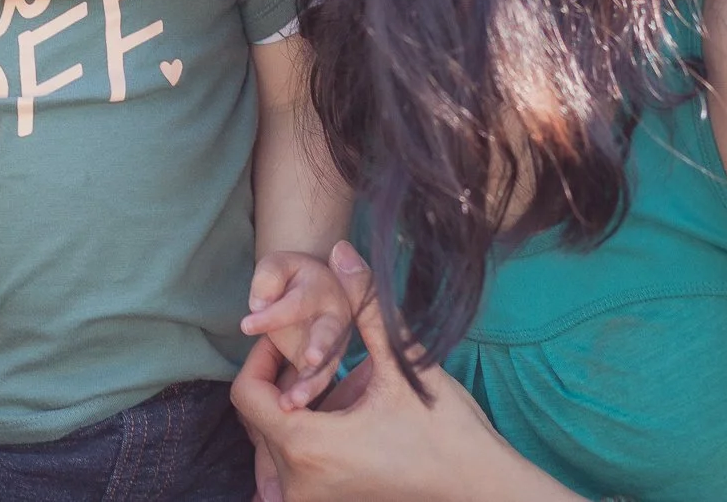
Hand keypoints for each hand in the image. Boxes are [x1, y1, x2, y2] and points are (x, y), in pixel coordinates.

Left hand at [233, 244, 579, 501]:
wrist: (480, 487)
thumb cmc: (447, 430)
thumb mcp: (404, 364)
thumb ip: (367, 305)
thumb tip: (342, 249)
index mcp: (307, 447)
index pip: (246, 394)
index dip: (262, 358)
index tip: (290, 339)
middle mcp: (298, 483)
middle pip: (256, 419)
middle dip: (279, 381)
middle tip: (311, 356)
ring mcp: (312, 500)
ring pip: (274, 442)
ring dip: (296, 408)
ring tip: (336, 384)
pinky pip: (295, 464)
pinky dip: (310, 434)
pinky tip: (348, 413)